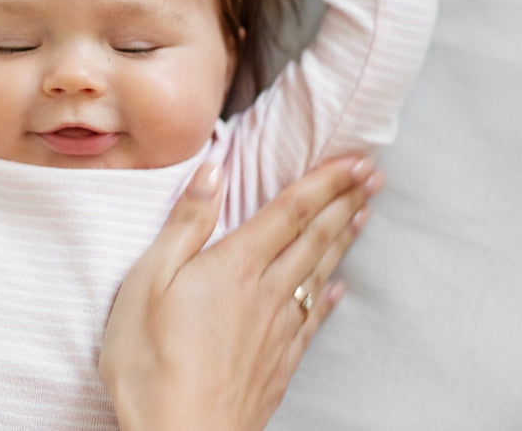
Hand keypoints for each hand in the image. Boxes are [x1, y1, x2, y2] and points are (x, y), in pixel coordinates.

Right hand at [99, 157, 382, 430]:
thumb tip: (213, 172)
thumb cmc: (151, 361)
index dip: (325, 182)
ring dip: (343, 238)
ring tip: (364, 213)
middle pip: (314, 237)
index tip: (354, 159)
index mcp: (235, 266)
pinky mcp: (277, 363)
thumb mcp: (149, 280)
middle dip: (344, 201)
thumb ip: (186, 225)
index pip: (290, 211)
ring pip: (319, 272)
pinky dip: (328, 295)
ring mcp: (276, 330)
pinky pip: (312, 318)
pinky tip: (338, 288)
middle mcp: (265, 292)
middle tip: (372, 175)